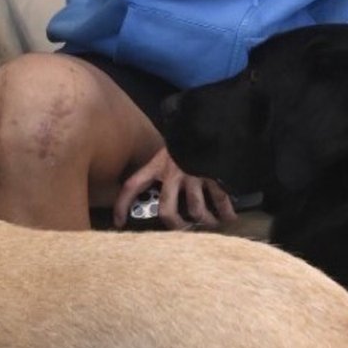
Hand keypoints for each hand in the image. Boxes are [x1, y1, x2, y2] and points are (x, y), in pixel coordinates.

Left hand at [114, 147, 236, 230]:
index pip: (132, 185)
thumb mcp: (166, 149)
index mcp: (157, 165)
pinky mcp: (213, 175)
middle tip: (182, 228)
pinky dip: (226, 212)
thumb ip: (160, 166)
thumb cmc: (185, 138)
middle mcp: (173, 173)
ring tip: (210, 223)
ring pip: (196, 210)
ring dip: (204, 221)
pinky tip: (229, 217)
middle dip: (175, 225)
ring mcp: (194, 176)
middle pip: (167, 211)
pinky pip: (220, 200)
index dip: (122, 205)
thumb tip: (156, 187)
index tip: (118, 221)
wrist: (207, 119)